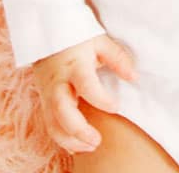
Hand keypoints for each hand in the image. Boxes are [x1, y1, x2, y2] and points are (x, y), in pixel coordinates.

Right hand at [31, 33, 138, 154]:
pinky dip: (62, 139)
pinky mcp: (44, 101)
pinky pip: (49, 125)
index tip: (116, 107)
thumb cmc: (77, 38)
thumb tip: (134, 77)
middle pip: (61, 110)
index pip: (86, 85)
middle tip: (97, 140)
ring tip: (92, 146)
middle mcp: (58, 82)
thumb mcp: (99, 41)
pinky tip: (78, 146)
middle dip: (78, 130)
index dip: (101, 99)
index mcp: (74, 65)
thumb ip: (117, 59)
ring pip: (53, 124)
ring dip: (70, 140)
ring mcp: (48, 93)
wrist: (46, 33)